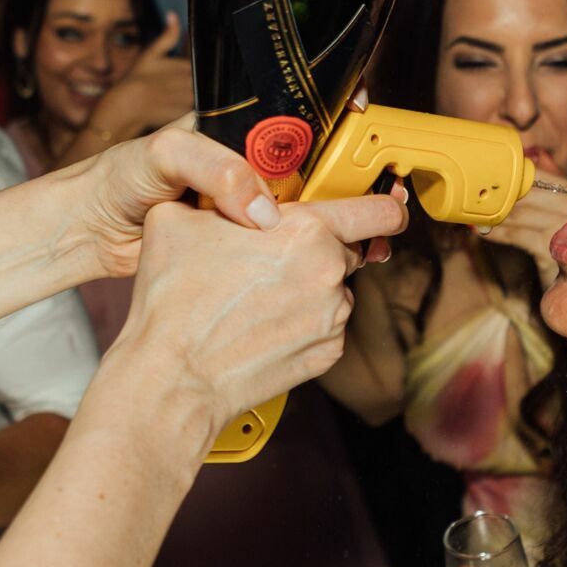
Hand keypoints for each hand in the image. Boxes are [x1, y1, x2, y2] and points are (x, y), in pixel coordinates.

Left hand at [74, 125, 288, 278]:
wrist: (90, 230)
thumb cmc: (119, 179)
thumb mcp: (167, 154)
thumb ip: (217, 169)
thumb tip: (264, 211)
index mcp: (228, 134)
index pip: (279, 140)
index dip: (297, 158)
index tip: (311, 181)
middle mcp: (235, 170)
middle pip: (287, 182)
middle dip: (293, 200)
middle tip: (300, 219)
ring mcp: (232, 208)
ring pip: (274, 219)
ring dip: (278, 233)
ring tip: (288, 241)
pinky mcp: (226, 243)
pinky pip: (254, 250)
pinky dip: (259, 256)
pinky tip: (266, 260)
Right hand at [85, 15, 192, 141]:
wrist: (126, 107)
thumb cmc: (137, 78)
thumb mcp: (151, 53)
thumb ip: (167, 36)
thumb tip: (173, 15)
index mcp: (187, 67)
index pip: (204, 61)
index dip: (201, 58)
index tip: (194, 59)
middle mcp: (191, 84)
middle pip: (206, 78)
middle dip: (201, 75)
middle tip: (183, 77)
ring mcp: (189, 101)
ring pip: (202, 93)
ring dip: (198, 90)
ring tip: (178, 88)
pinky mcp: (186, 115)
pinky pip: (195, 109)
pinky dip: (190, 104)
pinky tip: (177, 101)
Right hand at [116, 193, 406, 429]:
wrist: (174, 376)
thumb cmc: (176, 302)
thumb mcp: (179, 219)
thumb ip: (218, 194)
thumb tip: (228, 190)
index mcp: (305, 232)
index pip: (377, 211)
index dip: (387, 204)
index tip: (392, 205)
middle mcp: (329, 274)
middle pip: (347, 248)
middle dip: (320, 247)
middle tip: (277, 256)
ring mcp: (332, 318)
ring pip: (334, 288)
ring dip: (309, 285)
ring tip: (258, 296)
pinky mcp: (326, 354)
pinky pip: (325, 324)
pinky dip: (303, 321)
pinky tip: (264, 323)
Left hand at [480, 175, 566, 289]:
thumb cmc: (558, 238)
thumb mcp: (551, 209)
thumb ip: (535, 187)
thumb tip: (508, 168)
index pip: (534, 175)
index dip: (507, 175)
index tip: (482, 177)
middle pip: (526, 192)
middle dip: (497, 194)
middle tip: (472, 194)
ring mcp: (566, 229)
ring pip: (519, 213)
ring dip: (493, 214)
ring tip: (474, 213)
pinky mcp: (554, 251)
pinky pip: (518, 236)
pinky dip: (497, 233)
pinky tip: (483, 232)